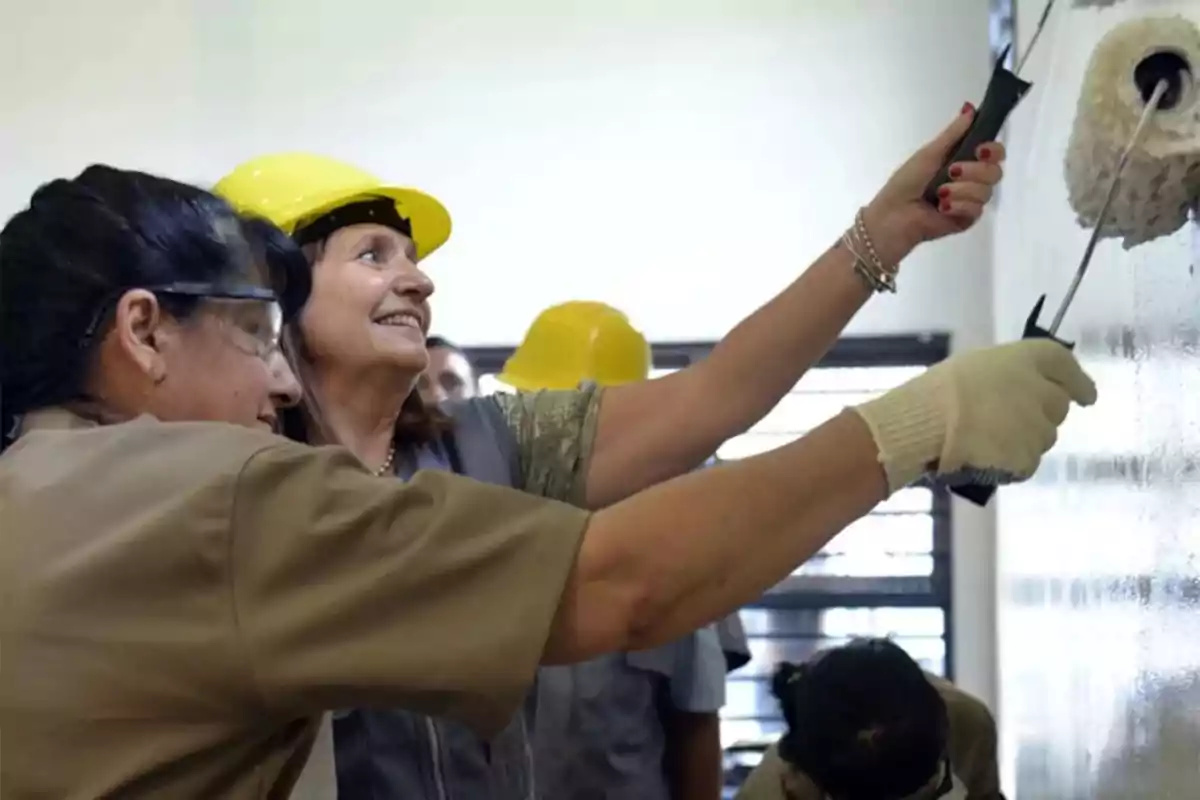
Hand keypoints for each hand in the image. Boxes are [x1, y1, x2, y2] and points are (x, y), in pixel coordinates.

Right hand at [851, 340, 1096, 493]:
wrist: (927, 422)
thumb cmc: (941, 389)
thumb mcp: (977, 366)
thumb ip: (1008, 375)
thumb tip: (1017, 389)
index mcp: (1029, 359)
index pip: (1066, 365)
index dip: (1078, 382)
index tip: (1086, 397)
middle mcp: (1043, 391)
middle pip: (1057, 406)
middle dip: (1043, 413)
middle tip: (1012, 420)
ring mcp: (1038, 427)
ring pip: (1043, 437)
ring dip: (1025, 438)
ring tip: (989, 440)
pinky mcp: (1027, 458)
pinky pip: (1026, 462)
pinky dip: (1011, 462)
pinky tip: (987, 458)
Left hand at [862, 103, 1006, 265]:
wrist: (894, 215)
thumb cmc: (906, 182)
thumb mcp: (929, 153)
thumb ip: (953, 133)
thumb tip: (971, 108)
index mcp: (963, 160)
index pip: (994, 153)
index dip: (993, 150)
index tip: (980, 150)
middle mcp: (971, 180)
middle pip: (995, 171)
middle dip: (974, 170)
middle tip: (952, 172)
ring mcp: (970, 200)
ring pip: (986, 191)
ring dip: (961, 189)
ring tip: (939, 193)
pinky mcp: (967, 219)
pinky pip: (977, 209)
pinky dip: (958, 206)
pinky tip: (942, 208)